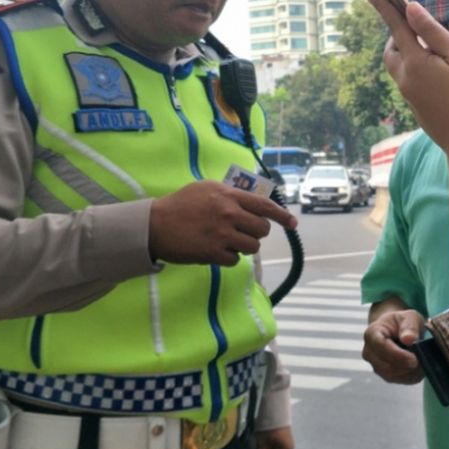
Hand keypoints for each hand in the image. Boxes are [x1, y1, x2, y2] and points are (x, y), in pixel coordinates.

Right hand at [147, 180, 295, 264]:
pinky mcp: (213, 253)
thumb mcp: (206, 188)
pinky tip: (216, 251)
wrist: (155, 225)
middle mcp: (229, 213)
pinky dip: (228, 258)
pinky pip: (235, 260)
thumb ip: (230, 194)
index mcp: (229, 195)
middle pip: (262, 229)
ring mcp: (222, 234)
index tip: (293, 224)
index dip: (282, 216)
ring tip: (228, 242)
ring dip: (243, 247)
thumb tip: (252, 202)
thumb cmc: (180, 204)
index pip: (265, 206)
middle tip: (242, 232)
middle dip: (256, 233)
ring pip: (252, 247)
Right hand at [362, 308, 425, 383]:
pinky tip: (421, 366)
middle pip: (386, 366)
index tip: (415, 359)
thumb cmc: (402, 322)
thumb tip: (409, 339)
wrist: (397, 330)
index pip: (380, 347)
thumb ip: (410, 326)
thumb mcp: (409, 317)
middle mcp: (369, 352)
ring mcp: (376, 366)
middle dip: (407, 365)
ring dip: (411, 371)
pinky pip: (400, 380)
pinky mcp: (386, 375)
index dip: (398, 355)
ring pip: (393, 375)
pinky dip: (413, 375)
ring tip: (424, 360)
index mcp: (371, 334)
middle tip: (425, 360)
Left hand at [367, 0, 448, 155]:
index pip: (396, 26)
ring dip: (404, 50)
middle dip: (396, 31)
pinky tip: (434, 69)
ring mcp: (409, 95)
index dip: (385, 5)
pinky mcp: (416, 107)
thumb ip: (434, 32)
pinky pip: (408, 79)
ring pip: (398, 65)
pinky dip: (414, 65)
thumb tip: (412, 9)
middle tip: (408, 19)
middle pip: (392, 48)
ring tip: (423, 43)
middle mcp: (405, 78)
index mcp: (415, 62)